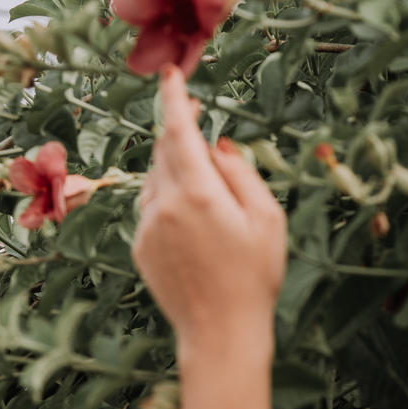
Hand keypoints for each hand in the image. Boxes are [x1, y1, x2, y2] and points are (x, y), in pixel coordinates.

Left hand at [133, 66, 286, 408]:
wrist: (221, 333)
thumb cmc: (255, 276)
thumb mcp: (268, 219)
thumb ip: (241, 173)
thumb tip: (217, 146)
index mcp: (199, 193)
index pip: (179, 131)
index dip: (175, 99)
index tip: (170, 75)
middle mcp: (164, 204)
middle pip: (165, 151)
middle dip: (181, 136)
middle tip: (204, 136)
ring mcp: (147, 227)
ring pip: (155, 179)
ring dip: (176, 172)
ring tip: (211, 203)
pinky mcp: (139, 247)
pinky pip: (150, 208)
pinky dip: (168, 202)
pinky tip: (195, 230)